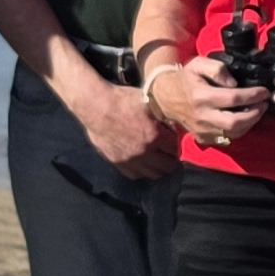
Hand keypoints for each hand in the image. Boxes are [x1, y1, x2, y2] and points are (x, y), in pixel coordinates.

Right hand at [58, 54, 180, 179]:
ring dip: (158, 167)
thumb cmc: (121, 100)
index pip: (176, 149)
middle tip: (170, 152)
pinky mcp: (117, 162)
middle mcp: (144, 152)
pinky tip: (141, 161)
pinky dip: (141, 170)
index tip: (177, 142)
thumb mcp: (148, 101)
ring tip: (157, 158)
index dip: (179, 145)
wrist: (95, 106)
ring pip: (152, 174)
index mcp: (154, 136)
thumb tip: (175, 123)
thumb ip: (163, 115)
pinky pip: (134, 175)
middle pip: (167, 167)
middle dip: (172, 159)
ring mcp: (130, 160)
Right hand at [152, 55, 268, 147]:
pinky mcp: (202, 138)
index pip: (233, 99)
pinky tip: (245, 120)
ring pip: (232, 133)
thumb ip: (217, 69)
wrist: (165, 97)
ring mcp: (202, 130)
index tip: (264, 91)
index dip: (252, 96)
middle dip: (255, 114)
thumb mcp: (198, 64)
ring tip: (257, 111)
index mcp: (201, 96)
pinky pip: (226, 139)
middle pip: (234, 122)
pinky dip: (240, 131)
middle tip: (264, 104)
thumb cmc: (185, 78)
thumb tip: (234, 83)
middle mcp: (202, 116)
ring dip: (250, 123)